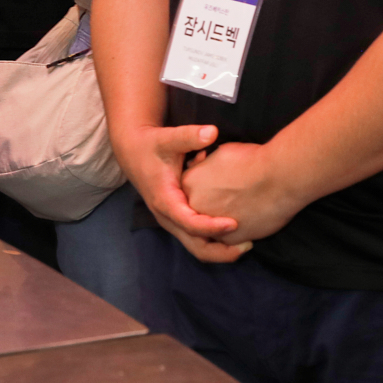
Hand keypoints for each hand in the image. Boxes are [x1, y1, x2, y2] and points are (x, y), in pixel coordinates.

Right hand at [122, 123, 249, 262]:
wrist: (134, 153)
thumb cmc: (152, 145)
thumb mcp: (168, 138)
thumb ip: (189, 136)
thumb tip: (212, 131)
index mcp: (164, 200)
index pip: (189, 223)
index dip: (212, 226)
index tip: (235, 223)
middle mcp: (167, 217)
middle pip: (195, 246)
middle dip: (221, 251)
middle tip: (248, 244)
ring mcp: (172, 222)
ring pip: (197, 246)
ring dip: (221, 249)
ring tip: (247, 243)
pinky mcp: (178, 220)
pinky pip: (197, 238)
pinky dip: (215, 239)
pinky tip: (237, 232)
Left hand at [180, 140, 304, 244]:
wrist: (278, 177)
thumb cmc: (252, 160)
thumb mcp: (220, 153)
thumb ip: (208, 165)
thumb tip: (208, 167)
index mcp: (189, 182)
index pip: (193, 186)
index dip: (210, 183)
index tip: (226, 179)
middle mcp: (195, 206)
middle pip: (200, 206)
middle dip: (214, 200)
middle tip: (234, 193)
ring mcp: (211, 225)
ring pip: (214, 225)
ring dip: (224, 218)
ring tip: (244, 206)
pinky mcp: (230, 239)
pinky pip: (230, 237)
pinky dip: (240, 229)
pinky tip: (252, 217)